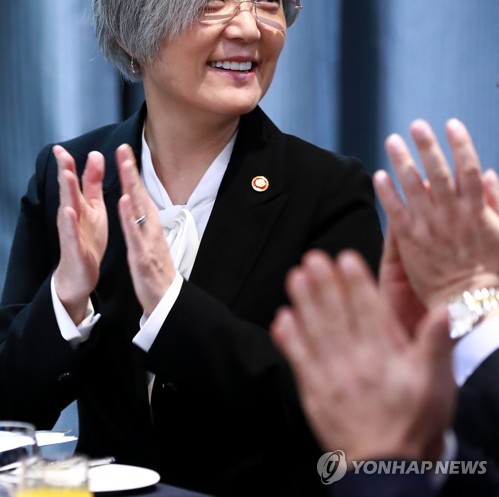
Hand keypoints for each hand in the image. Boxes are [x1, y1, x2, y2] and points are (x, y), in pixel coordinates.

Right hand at [53, 145, 107, 323]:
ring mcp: (72, 231)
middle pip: (68, 190)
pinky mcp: (76, 247)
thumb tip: (95, 155)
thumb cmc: (87, 237)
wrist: (81, 272)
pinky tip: (69, 212)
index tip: (61, 146)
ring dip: (68, 192)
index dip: (68, 163)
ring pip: (69, 209)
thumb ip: (93, 182)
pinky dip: (71, 222)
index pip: (73, 180)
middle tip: (61, 153)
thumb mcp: (93, 206)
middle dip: (65, 171)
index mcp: (79, 204)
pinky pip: (73, 233)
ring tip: (67, 175)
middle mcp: (72, 215)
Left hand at [116, 144, 175, 314]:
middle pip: (139, 194)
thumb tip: (140, 203)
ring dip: (130, 185)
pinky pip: (134, 233)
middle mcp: (150, 227)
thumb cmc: (156, 271)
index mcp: (149, 224)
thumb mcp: (150, 241)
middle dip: (131, 170)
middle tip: (124, 148)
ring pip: (138, 208)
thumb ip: (145, 222)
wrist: (166, 299)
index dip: (131, 172)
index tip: (125, 152)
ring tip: (123, 165)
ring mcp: (147, 239)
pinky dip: (129, 216)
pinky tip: (123, 201)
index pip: (139, 193)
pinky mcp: (142, 254)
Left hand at [271, 249, 454, 461]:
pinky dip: (288, 338)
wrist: (386, 468)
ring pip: (315, 331)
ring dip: (303, 302)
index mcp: (385, 355)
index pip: (369, 311)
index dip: (356, 283)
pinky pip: (298, 360)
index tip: (345, 259)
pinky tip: (281, 317)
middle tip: (313, 257)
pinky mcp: (313, 391)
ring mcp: (331, 375)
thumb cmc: (413, 422)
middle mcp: (356, 360)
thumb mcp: (436, 385)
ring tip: (295, 277)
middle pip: (338, 315)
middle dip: (324, 284)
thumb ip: (434, 346)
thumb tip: (441, 312)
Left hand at [374, 119, 498, 305]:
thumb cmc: (491, 272)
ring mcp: (429, 226)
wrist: (470, 305)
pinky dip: (387, 192)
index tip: (451, 123)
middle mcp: (452, 214)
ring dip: (402, 161)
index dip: (460, 143)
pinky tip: (378, 175)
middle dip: (427, 145)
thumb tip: (487, 172)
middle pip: (438, 171)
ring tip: (392, 141)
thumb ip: (495, 202)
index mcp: (476, 210)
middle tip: (416, 125)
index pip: (467, 168)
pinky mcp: (410, 241)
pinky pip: (395, 211)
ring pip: (413, 186)